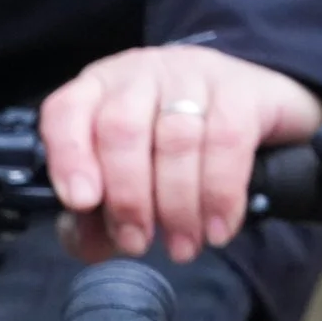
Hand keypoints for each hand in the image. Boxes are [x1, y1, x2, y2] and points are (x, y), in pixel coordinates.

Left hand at [39, 45, 321, 264]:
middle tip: (138, 242)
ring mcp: (193, 75)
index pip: (66, 112)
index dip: (69, 157)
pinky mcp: (243, 89)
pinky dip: (220, 194)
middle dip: (128, 198)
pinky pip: (227, 142)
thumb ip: (92, 218)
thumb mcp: (124, 182)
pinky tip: (218, 227)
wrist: (255, 111)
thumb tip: (82, 239)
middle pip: (121, 130)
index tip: (82, 202)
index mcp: (97, 92)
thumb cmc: (170, 153)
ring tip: (182, 246)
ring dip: (177, 207)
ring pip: (176, 139)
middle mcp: (140, 74)